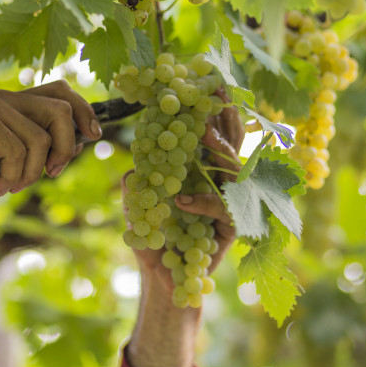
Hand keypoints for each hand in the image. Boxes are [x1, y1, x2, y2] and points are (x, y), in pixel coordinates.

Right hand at [0, 80, 101, 209]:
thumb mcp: (16, 157)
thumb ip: (44, 146)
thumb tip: (81, 143)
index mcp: (18, 102)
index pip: (62, 91)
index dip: (84, 111)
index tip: (94, 135)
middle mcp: (8, 98)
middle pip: (61, 111)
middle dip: (66, 148)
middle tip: (52, 172)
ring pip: (42, 138)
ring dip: (33, 171)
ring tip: (14, 184)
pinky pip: (19, 151)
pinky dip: (13, 175)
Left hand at [124, 96, 242, 366]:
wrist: (162, 280)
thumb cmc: (153, 241)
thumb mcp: (138, 209)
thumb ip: (136, 188)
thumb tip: (131, 170)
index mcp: (199, 174)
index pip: (210, 138)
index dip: (211, 113)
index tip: (208, 86)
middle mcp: (218, 184)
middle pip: (231, 147)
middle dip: (226, 121)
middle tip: (217, 99)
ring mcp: (228, 205)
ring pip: (235, 173)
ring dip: (221, 152)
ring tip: (204, 136)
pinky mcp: (230, 229)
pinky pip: (223, 211)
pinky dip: (202, 203)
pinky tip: (181, 202)